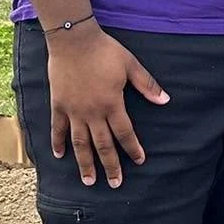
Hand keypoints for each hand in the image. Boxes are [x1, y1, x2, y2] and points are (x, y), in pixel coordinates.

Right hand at [45, 23, 168, 186]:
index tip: (139, 161)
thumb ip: (147, 85)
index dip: (132, 148)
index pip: (125, 133)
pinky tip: (59, 156)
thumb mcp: (130, 65)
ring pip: (80, 143)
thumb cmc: (104, 50)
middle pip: (102, 145)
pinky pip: (58, 128)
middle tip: (115, 184)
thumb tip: (165, 100)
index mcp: (112, 103)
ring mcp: (74, 110)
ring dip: (85, 163)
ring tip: (88, 181)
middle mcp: (92, 112)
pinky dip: (58, 142)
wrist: (74, 39)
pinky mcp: (58, 105)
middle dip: (110, 166)